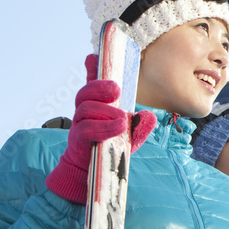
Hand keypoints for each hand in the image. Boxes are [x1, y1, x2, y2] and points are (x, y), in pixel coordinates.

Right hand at [45, 55, 154, 203]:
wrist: (91, 172)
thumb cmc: (110, 148)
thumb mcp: (130, 136)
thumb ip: (140, 125)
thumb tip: (150, 116)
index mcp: (98, 105)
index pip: (93, 84)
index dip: (92, 69)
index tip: (94, 56)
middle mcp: (85, 112)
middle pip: (86, 92)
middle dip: (99, 86)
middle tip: (116, 89)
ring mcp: (79, 125)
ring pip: (85, 109)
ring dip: (105, 111)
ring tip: (122, 118)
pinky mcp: (78, 140)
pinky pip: (86, 129)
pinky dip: (104, 127)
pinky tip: (118, 127)